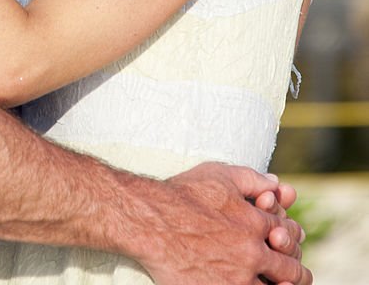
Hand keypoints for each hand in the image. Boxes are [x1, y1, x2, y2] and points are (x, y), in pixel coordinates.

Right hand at [142, 164, 310, 284]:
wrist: (151, 221)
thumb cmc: (183, 194)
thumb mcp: (219, 175)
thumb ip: (252, 178)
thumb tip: (277, 183)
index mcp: (255, 222)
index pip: (289, 235)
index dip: (293, 239)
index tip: (290, 242)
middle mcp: (251, 252)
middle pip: (289, 271)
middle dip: (296, 275)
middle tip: (298, 278)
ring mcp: (236, 278)